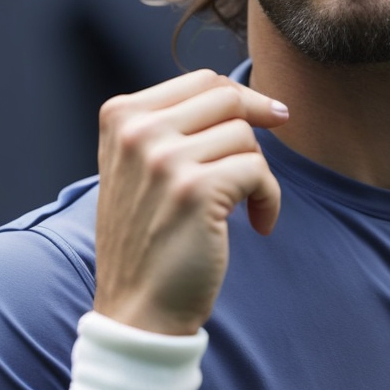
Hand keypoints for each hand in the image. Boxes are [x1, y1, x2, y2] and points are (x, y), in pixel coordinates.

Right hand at [93, 70, 288, 334]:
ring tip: (246, 205)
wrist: (137, 309)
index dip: (241, 97)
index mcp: (120, 116)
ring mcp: (163, 159)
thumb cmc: (150, 237)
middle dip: (258, 123)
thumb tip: (246, 95)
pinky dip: (269, 199)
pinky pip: (258, 171)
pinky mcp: (195, 190)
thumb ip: (175, 125)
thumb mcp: (142, 167)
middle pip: (226, 97)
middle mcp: (137, 130)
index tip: (268, 117)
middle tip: (266, 156)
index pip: (200, 80)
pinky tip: (259, 224)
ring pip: (245, 135)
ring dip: (258, 172)